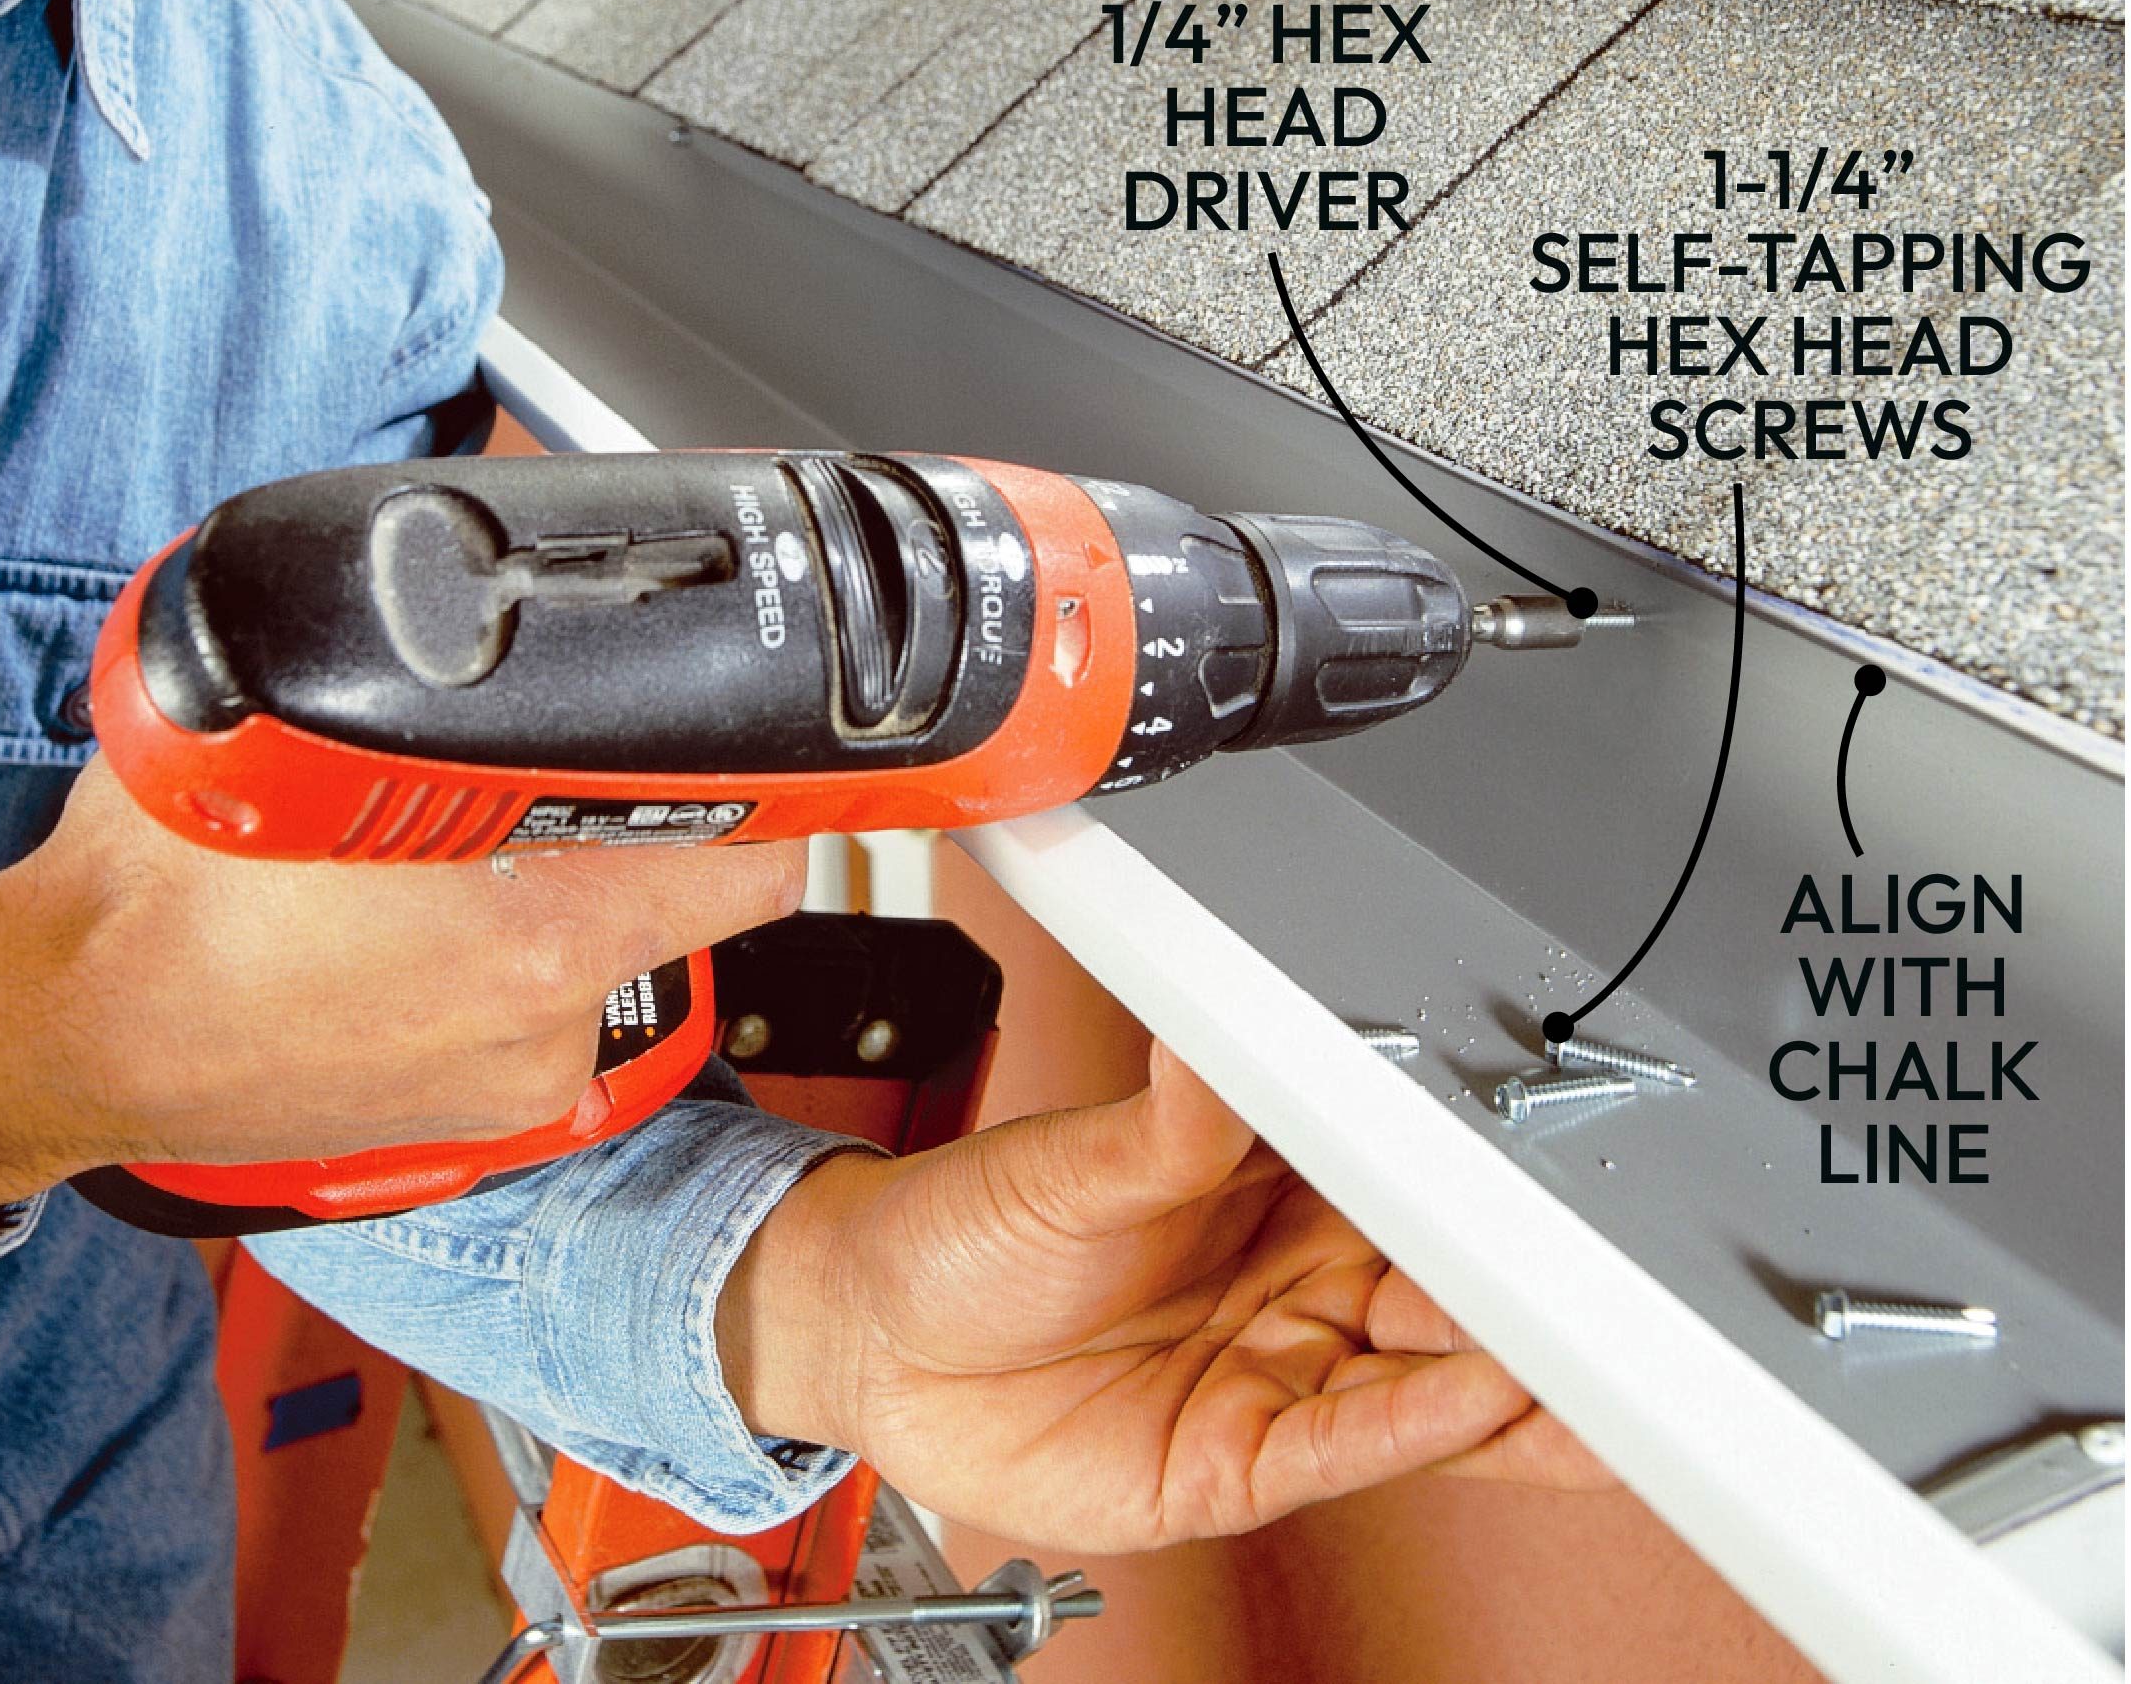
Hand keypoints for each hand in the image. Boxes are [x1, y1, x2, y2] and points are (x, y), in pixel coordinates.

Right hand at [0, 758, 803, 1203]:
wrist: (61, 1038)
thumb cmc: (160, 896)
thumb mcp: (298, 728)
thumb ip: (416, 679)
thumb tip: (470, 597)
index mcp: (538, 938)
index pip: (752, 865)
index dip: (773, 795)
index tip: (769, 749)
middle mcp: (543, 1026)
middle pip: (682, 902)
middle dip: (649, 829)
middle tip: (586, 770)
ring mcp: (507, 1086)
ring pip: (600, 952)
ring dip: (568, 895)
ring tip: (475, 843)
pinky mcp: (461, 1120)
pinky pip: (531, 1009)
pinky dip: (508, 962)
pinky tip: (428, 922)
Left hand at [718, 1045, 1609, 1550]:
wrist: (873, 1338)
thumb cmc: (965, 1227)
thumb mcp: (1065, 1161)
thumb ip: (1167, 1120)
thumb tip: (1221, 1040)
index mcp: (1273, 1177)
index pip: (1406, 1179)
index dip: (1484, 1182)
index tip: (1557, 1173)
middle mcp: (1297, 1275)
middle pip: (1448, 1286)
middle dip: (1539, 1288)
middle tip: (1625, 1281)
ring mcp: (1279, 1369)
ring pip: (1430, 1381)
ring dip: (1520, 1378)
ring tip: (1612, 1368)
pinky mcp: (1243, 1459)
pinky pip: (1352, 1447)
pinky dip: (1426, 1429)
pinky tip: (1487, 1405)